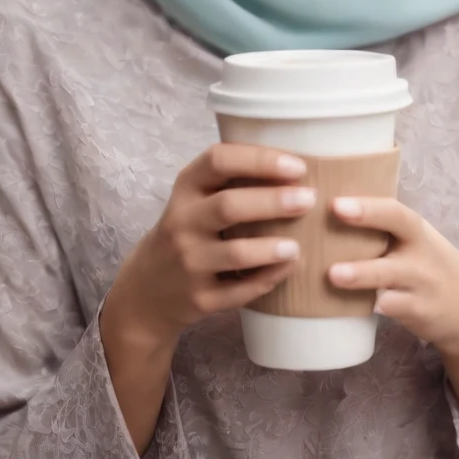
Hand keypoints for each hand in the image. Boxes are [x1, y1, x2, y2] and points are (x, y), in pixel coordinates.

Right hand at [104, 143, 315, 348]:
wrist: (149, 287)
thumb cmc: (189, 229)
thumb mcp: (196, 197)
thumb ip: (233, 179)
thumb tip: (298, 165)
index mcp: (186, 187)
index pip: (218, 160)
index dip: (259, 160)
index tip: (297, 166)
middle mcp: (182, 221)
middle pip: (229, 206)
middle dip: (273, 201)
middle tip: (308, 199)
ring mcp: (189, 262)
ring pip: (235, 253)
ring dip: (271, 248)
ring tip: (298, 245)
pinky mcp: (199, 298)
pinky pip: (240, 291)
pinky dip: (268, 279)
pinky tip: (289, 268)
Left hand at [327, 195, 458, 351]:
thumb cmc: (425, 266)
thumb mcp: (413, 243)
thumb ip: (380, 230)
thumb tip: (323, 215)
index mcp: (414, 229)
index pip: (394, 208)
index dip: (367, 202)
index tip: (336, 200)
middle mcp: (420, 249)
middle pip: (399, 225)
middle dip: (367, 216)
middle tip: (335, 210)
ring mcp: (420, 281)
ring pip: (390, 274)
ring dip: (362, 273)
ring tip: (333, 274)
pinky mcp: (418, 311)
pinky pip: (393, 307)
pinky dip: (375, 305)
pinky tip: (347, 307)